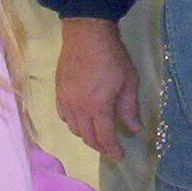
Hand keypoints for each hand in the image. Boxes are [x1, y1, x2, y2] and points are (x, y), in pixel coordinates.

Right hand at [56, 17, 138, 158]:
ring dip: (87, 136)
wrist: (86, 34)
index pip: (104, 138)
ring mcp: (65, 100)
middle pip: (87, 137)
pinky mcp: (58, 92)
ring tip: (98, 135)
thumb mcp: (129, 81)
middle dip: (100, 146)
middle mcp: (78, 108)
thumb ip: (129, 108)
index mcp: (98, 106)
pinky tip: (82, 120)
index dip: (112, 150)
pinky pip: (64, 117)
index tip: (120, 156)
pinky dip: (74, 124)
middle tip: (111, 148)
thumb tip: (133, 129)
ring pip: (74, 129)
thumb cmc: (112, 57)